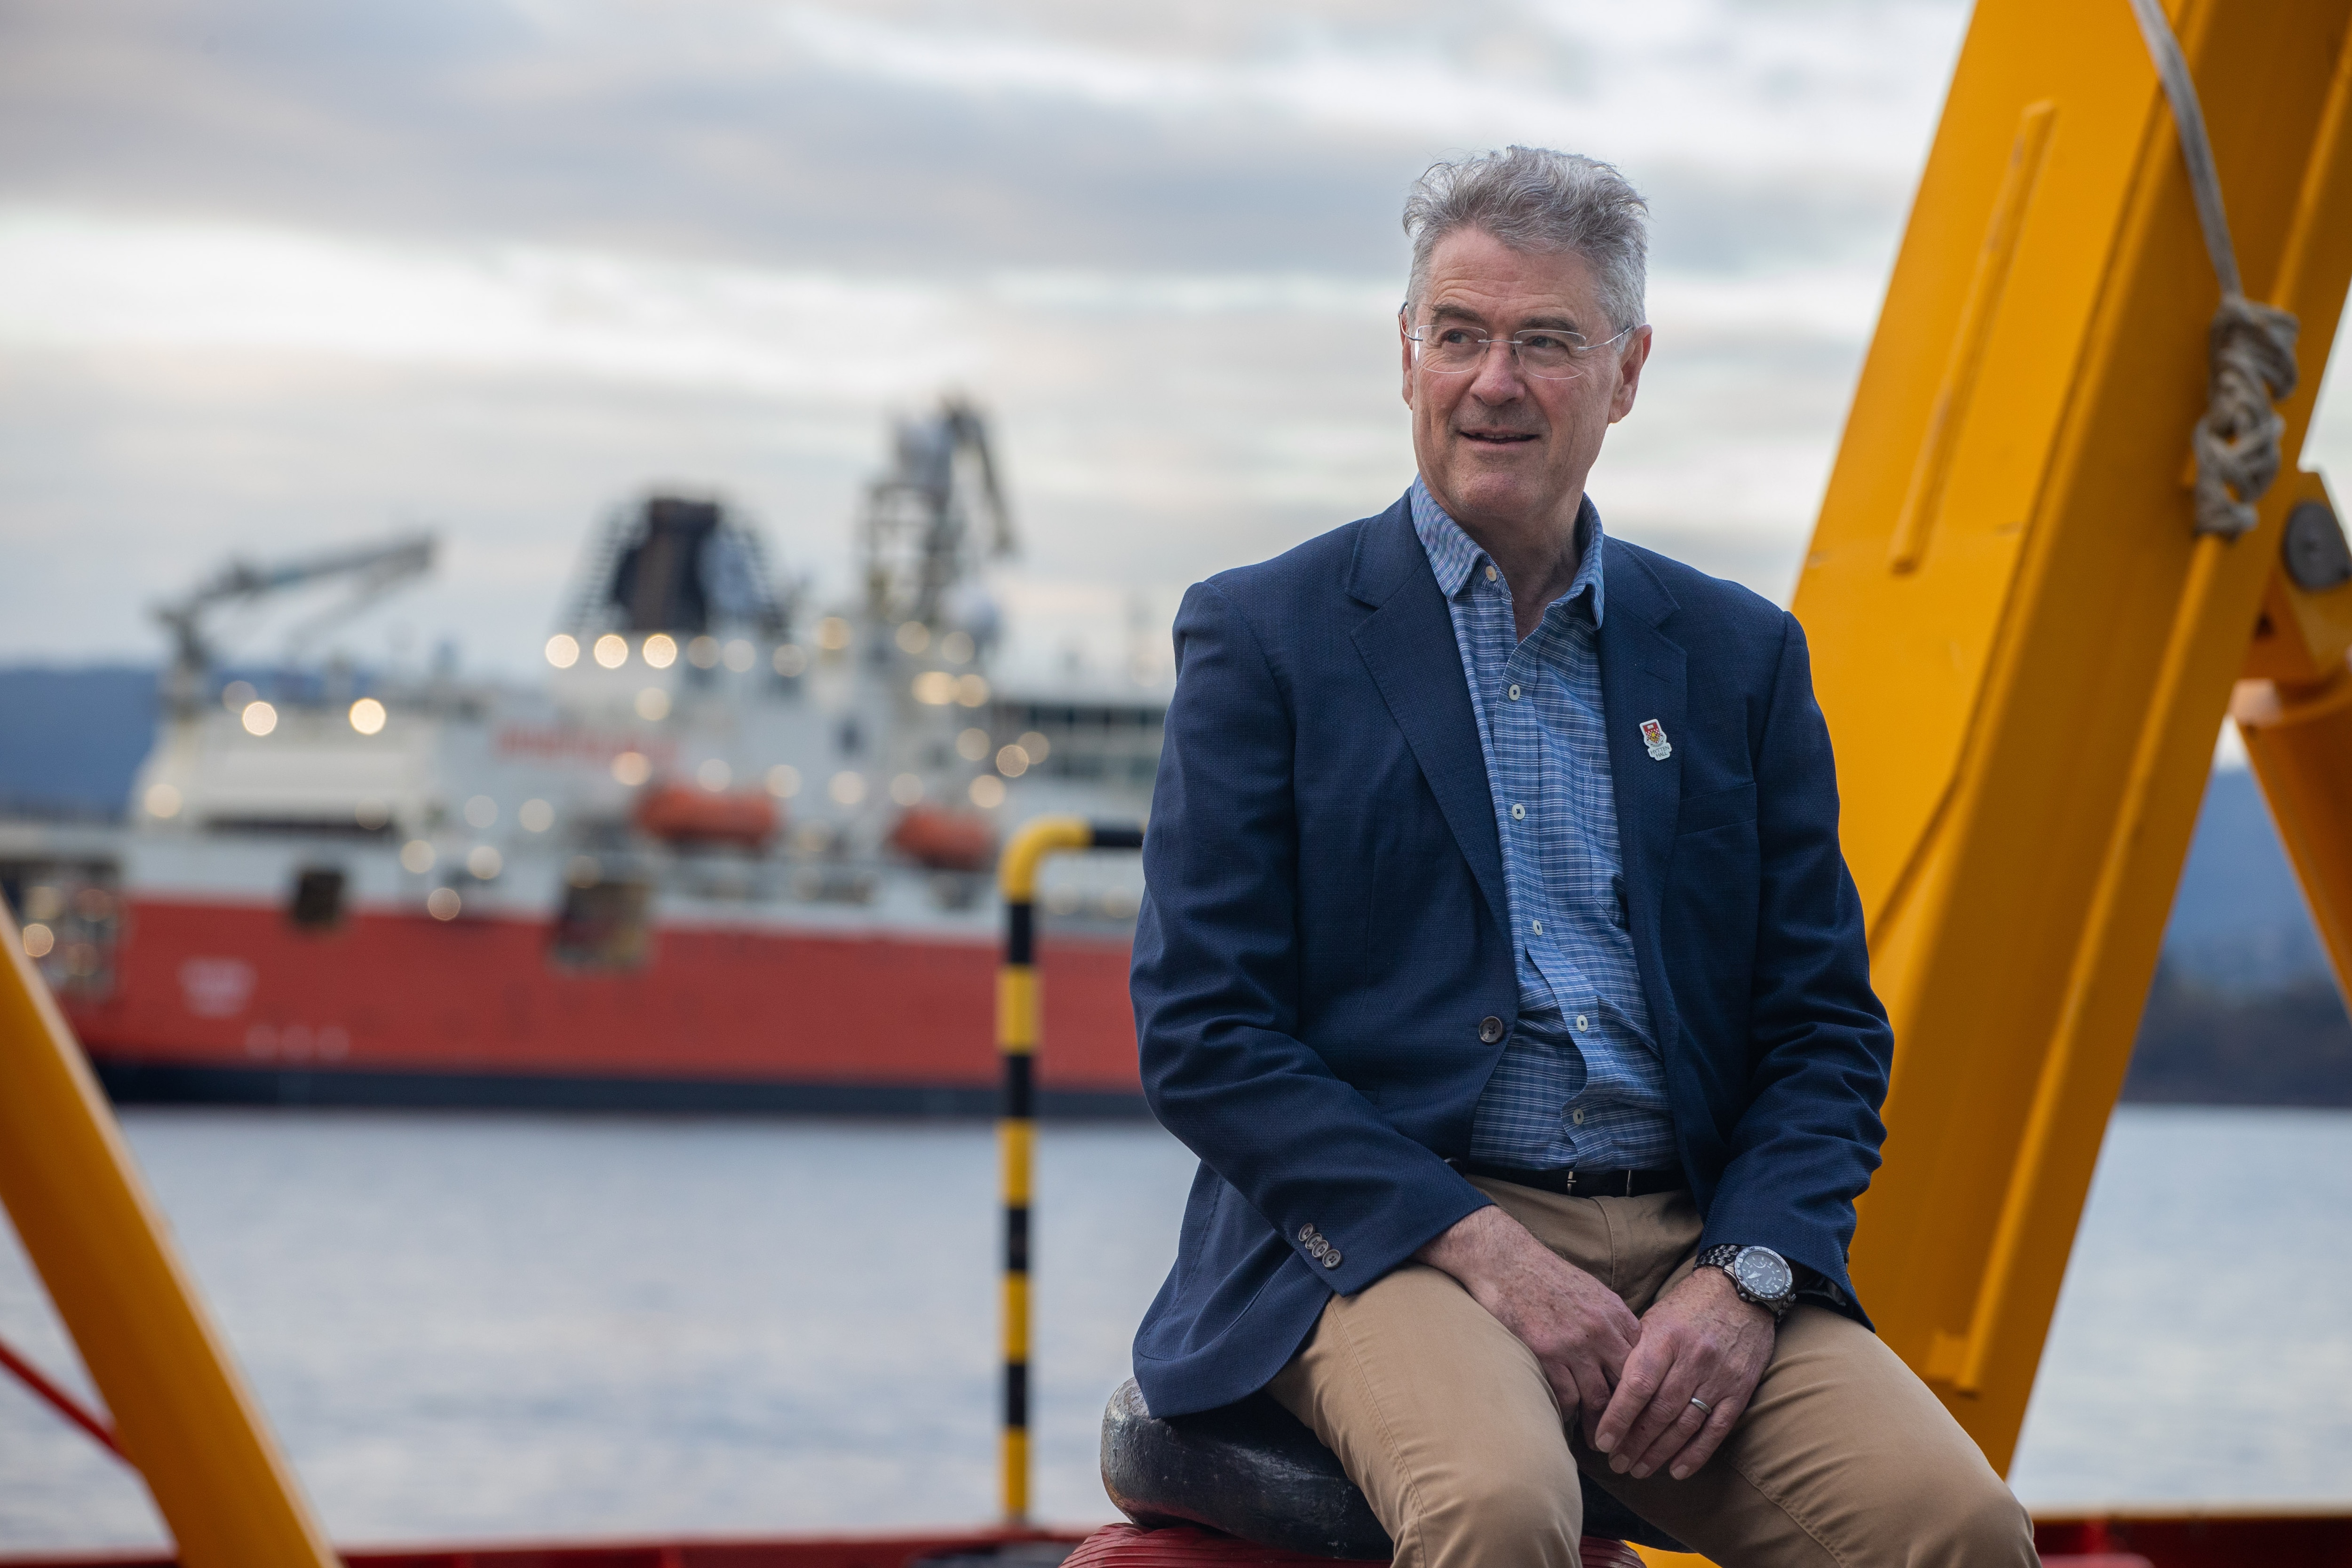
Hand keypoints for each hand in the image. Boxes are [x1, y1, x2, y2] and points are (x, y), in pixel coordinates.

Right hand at [1414, 1205, 1641, 1426]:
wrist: (1507, 1261)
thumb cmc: (1548, 1276)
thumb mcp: (1593, 1292)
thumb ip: (1613, 1323)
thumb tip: (1628, 1353)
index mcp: (1616, 1315)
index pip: (1643, 1363)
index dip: (1646, 1393)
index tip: (1644, 1414)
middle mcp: (1601, 1332)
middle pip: (1627, 1387)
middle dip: (1629, 1417)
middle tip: (1628, 1439)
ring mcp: (1574, 1344)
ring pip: (1599, 1399)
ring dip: (1600, 1426)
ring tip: (1600, 1443)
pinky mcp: (1546, 1354)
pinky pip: (1566, 1398)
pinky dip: (1568, 1416)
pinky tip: (1568, 1425)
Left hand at [1592, 1265, 1773, 1480]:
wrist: (1742, 1291)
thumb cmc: (1688, 1306)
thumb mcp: (1655, 1318)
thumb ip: (1634, 1351)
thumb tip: (1605, 1387)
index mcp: (1665, 1337)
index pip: (1637, 1385)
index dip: (1618, 1417)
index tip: (1602, 1441)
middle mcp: (1693, 1359)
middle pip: (1659, 1412)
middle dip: (1635, 1443)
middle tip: (1616, 1463)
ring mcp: (1719, 1377)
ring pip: (1685, 1425)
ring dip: (1659, 1453)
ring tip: (1638, 1469)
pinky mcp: (1740, 1390)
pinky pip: (1716, 1429)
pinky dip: (1696, 1453)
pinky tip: (1677, 1470)